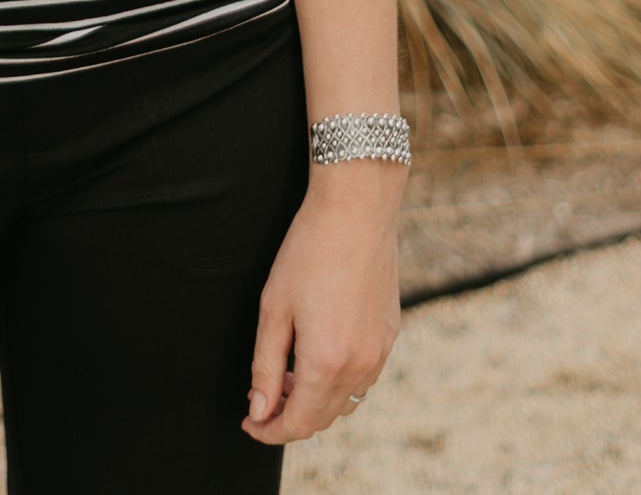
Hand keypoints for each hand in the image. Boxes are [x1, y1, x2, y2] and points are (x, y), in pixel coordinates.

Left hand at [241, 167, 401, 444]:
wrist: (357, 209)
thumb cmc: (309, 251)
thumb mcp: (274, 307)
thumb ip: (265, 365)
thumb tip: (259, 410)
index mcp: (326, 362)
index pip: (298, 423)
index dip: (270, 430)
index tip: (250, 423)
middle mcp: (360, 366)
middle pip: (322, 418)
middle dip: (289, 417)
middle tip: (261, 397)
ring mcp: (380, 352)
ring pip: (345, 401)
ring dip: (314, 400)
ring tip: (286, 374)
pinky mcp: (390, 335)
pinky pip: (364, 377)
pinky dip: (338, 381)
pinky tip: (318, 354)